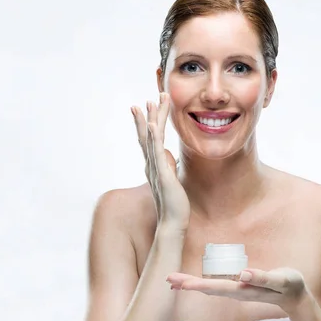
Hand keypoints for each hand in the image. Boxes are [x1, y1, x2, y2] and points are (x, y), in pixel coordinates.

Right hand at [131, 93, 189, 229]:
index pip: (150, 139)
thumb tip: (168, 155)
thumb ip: (168, 166)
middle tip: (151, 97)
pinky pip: (157, 153)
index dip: (147, 121)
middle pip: (148, 134)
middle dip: (150, 115)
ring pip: (152, 139)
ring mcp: (156, 168)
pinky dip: (154, 138)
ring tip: (151, 102)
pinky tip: (153, 125)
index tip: (147, 105)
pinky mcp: (162, 174)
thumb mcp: (172, 179)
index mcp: (155, 164)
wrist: (173, 222)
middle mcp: (152, 164)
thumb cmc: (174, 203)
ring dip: (151, 119)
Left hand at [166, 267, 309, 313]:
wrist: (295, 296)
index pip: (216, 287)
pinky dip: (199, 283)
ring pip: (209, 288)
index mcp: (244, 290)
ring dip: (190, 284)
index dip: (198, 284)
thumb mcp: (281, 281)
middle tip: (168, 278)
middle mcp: (237, 292)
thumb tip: (243, 274)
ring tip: (172, 280)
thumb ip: (263, 278)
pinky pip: (215, 285)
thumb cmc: (289, 285)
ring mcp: (236, 290)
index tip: (181, 283)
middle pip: (208, 288)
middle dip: (188, 283)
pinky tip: (189, 283)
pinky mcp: (238, 287)